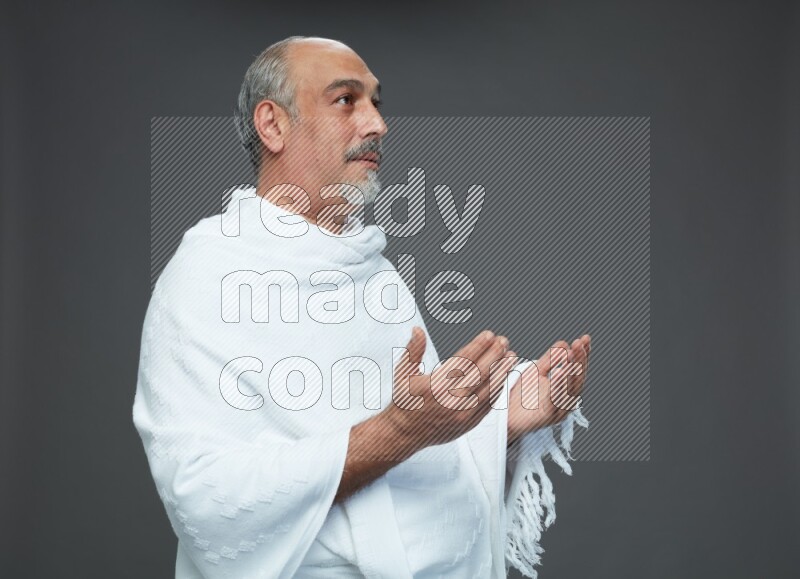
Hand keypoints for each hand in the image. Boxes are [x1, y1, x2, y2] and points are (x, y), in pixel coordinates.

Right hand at [385, 327, 519, 452]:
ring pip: (488, 389)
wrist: (405, 433)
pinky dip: (497, 390)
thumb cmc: (405, 400)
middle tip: (504, 341)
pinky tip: (503, 378)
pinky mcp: (468, 423)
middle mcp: (450, 400)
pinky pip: (488, 405)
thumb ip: (413, 350)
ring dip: (501, 371)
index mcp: (436, 385)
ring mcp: (461, 413)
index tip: (489, 335)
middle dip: (494, 354)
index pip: (463, 360)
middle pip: (479, 372)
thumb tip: (417, 330)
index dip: (478, 346)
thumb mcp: (403, 373)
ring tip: (510, 357)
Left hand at [507, 334, 591, 444]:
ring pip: (569, 390)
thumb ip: (550, 359)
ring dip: (572, 371)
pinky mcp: (548, 418)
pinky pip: (555, 400)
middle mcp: (567, 401)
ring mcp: (559, 411)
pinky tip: (559, 371)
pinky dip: (558, 386)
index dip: (583, 354)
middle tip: (579, 343)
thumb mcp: (536, 372)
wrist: (505, 416)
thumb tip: (564, 343)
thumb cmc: (522, 395)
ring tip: (571, 354)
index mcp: (567, 390)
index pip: (578, 370)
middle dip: (579, 360)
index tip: (585, 338)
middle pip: (578, 379)